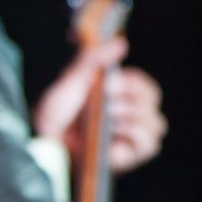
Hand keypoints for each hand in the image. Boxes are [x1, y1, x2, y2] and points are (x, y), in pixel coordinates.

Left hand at [32, 38, 167, 175]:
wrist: (45, 141)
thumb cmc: (54, 114)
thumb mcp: (72, 80)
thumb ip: (94, 59)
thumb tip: (121, 43)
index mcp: (117, 98)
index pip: (146, 87)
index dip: (134, 82)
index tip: (111, 82)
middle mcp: (127, 118)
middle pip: (153, 101)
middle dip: (132, 96)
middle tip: (107, 98)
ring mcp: (130, 139)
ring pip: (156, 123)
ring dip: (132, 115)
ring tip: (108, 117)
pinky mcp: (128, 158)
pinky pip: (149, 144)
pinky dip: (134, 134)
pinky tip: (113, 133)